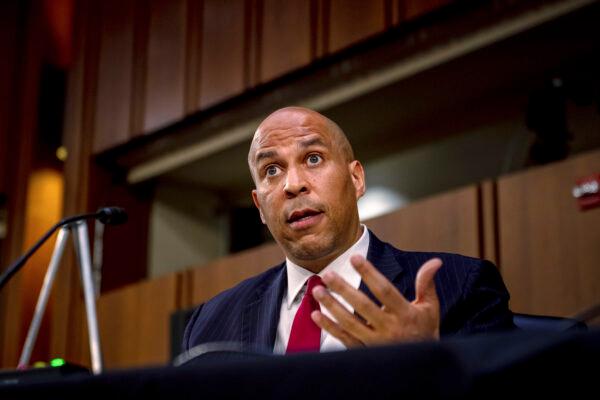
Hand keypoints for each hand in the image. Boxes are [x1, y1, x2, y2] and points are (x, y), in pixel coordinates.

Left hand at [311, 255, 441, 346]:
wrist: (422, 367)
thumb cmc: (425, 331)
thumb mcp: (429, 308)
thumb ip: (426, 284)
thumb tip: (435, 262)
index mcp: (405, 314)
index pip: (384, 290)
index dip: (369, 273)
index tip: (355, 257)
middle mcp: (389, 329)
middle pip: (363, 306)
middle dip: (344, 289)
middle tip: (328, 274)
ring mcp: (375, 343)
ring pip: (350, 323)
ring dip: (332, 306)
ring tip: (318, 291)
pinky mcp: (365, 352)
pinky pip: (344, 339)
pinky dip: (328, 327)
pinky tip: (316, 314)